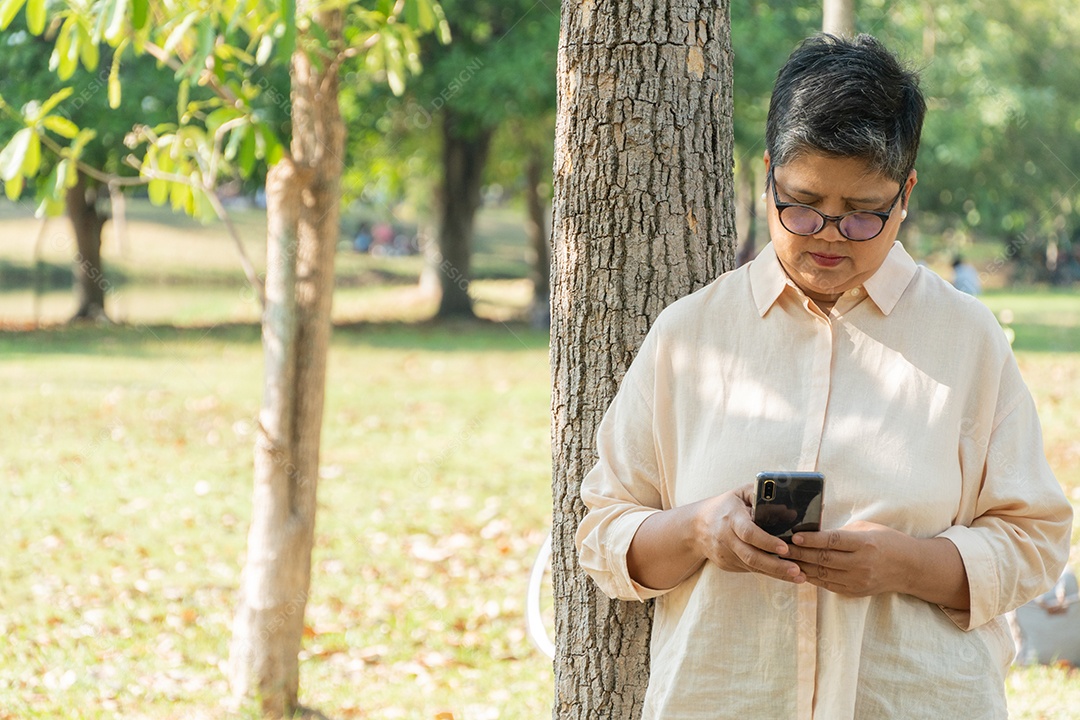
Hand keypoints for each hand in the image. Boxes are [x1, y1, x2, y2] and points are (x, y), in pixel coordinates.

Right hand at [692, 483, 805, 584]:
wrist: (696, 526)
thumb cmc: (726, 506)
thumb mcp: (740, 493)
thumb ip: (761, 495)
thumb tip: (789, 508)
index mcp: (731, 517)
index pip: (748, 532)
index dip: (766, 541)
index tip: (785, 548)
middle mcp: (726, 538)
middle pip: (751, 555)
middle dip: (775, 565)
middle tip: (797, 570)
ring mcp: (725, 554)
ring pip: (752, 566)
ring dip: (776, 573)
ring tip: (799, 576)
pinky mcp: (727, 565)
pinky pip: (750, 569)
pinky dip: (768, 572)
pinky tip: (785, 575)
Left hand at [783, 520, 911, 596]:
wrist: (910, 568)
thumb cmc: (887, 541)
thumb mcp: (868, 528)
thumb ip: (842, 532)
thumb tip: (813, 531)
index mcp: (865, 544)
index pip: (833, 541)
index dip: (811, 539)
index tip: (794, 535)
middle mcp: (861, 564)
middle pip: (823, 559)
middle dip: (799, 553)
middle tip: (780, 547)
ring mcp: (858, 580)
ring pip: (822, 574)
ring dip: (801, 566)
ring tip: (784, 559)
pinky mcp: (855, 591)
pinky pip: (827, 584)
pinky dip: (812, 577)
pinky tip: (799, 570)